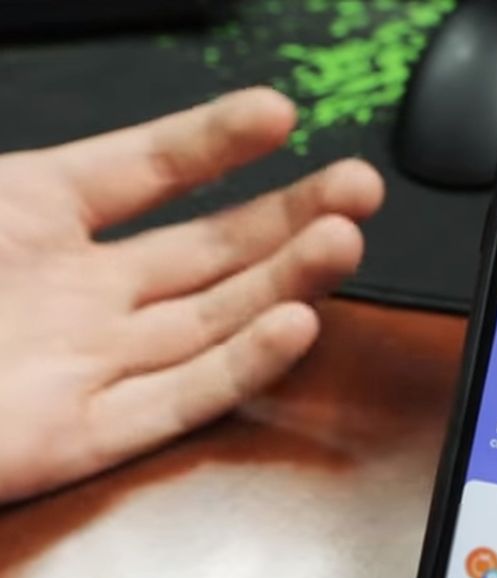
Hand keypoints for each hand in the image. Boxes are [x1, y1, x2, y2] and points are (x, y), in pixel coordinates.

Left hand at [0, 88, 382, 503]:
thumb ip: (3, 177)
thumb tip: (61, 112)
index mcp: (25, 219)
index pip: (143, 170)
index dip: (211, 141)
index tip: (278, 114)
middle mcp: (73, 293)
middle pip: (207, 250)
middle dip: (287, 214)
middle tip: (355, 186)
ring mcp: (84, 366)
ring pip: (211, 319)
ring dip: (284, 281)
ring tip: (344, 241)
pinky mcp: (82, 439)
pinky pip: (178, 400)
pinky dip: (240, 367)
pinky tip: (294, 326)